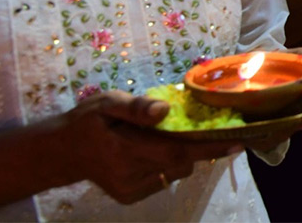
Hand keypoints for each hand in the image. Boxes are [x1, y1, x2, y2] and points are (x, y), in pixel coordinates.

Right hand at [57, 92, 244, 204]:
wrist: (63, 153)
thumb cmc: (88, 122)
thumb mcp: (106, 103)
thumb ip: (136, 107)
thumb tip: (165, 110)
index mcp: (123, 149)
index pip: (176, 151)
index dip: (209, 147)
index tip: (238, 142)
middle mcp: (130, 175)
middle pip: (181, 162)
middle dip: (200, 146)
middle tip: (209, 128)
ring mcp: (131, 190)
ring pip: (176, 172)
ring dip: (181, 154)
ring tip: (166, 136)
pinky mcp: (131, 197)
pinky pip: (164, 179)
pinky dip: (167, 164)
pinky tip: (151, 151)